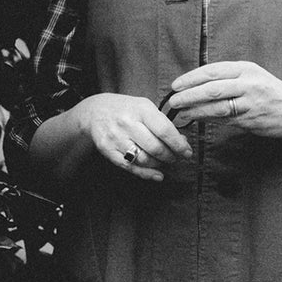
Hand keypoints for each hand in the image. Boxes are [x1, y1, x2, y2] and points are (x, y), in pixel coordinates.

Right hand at [75, 92, 192, 180]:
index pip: (164, 130)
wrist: (95, 111)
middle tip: (176, 158)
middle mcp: (127, 123)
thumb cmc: (127, 109)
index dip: (179, 145)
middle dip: (170, 156)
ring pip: (143, 159)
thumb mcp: (146, 107)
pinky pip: (130, 167)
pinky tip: (157, 174)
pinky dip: (146, 173)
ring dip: (159, 164)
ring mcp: (116, 137)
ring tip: (165, 162)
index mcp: (141, 109)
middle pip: (155, 148)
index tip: (187, 152)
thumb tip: (182, 142)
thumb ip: (163, 124)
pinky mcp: (107, 150)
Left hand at [164, 60, 281, 139]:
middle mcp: (249, 83)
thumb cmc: (270, 92)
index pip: (213, 70)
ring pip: (217, 106)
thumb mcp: (252, 76)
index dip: (191, 78)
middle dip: (189, 95)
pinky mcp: (252, 119)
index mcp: (246, 69)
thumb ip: (228, 79)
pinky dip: (209, 120)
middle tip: (173, 100)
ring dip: (195, 111)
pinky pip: (225, 120)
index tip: (176, 84)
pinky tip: (198, 120)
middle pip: (212, 88)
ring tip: (181, 114)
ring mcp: (251, 102)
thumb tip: (196, 86)